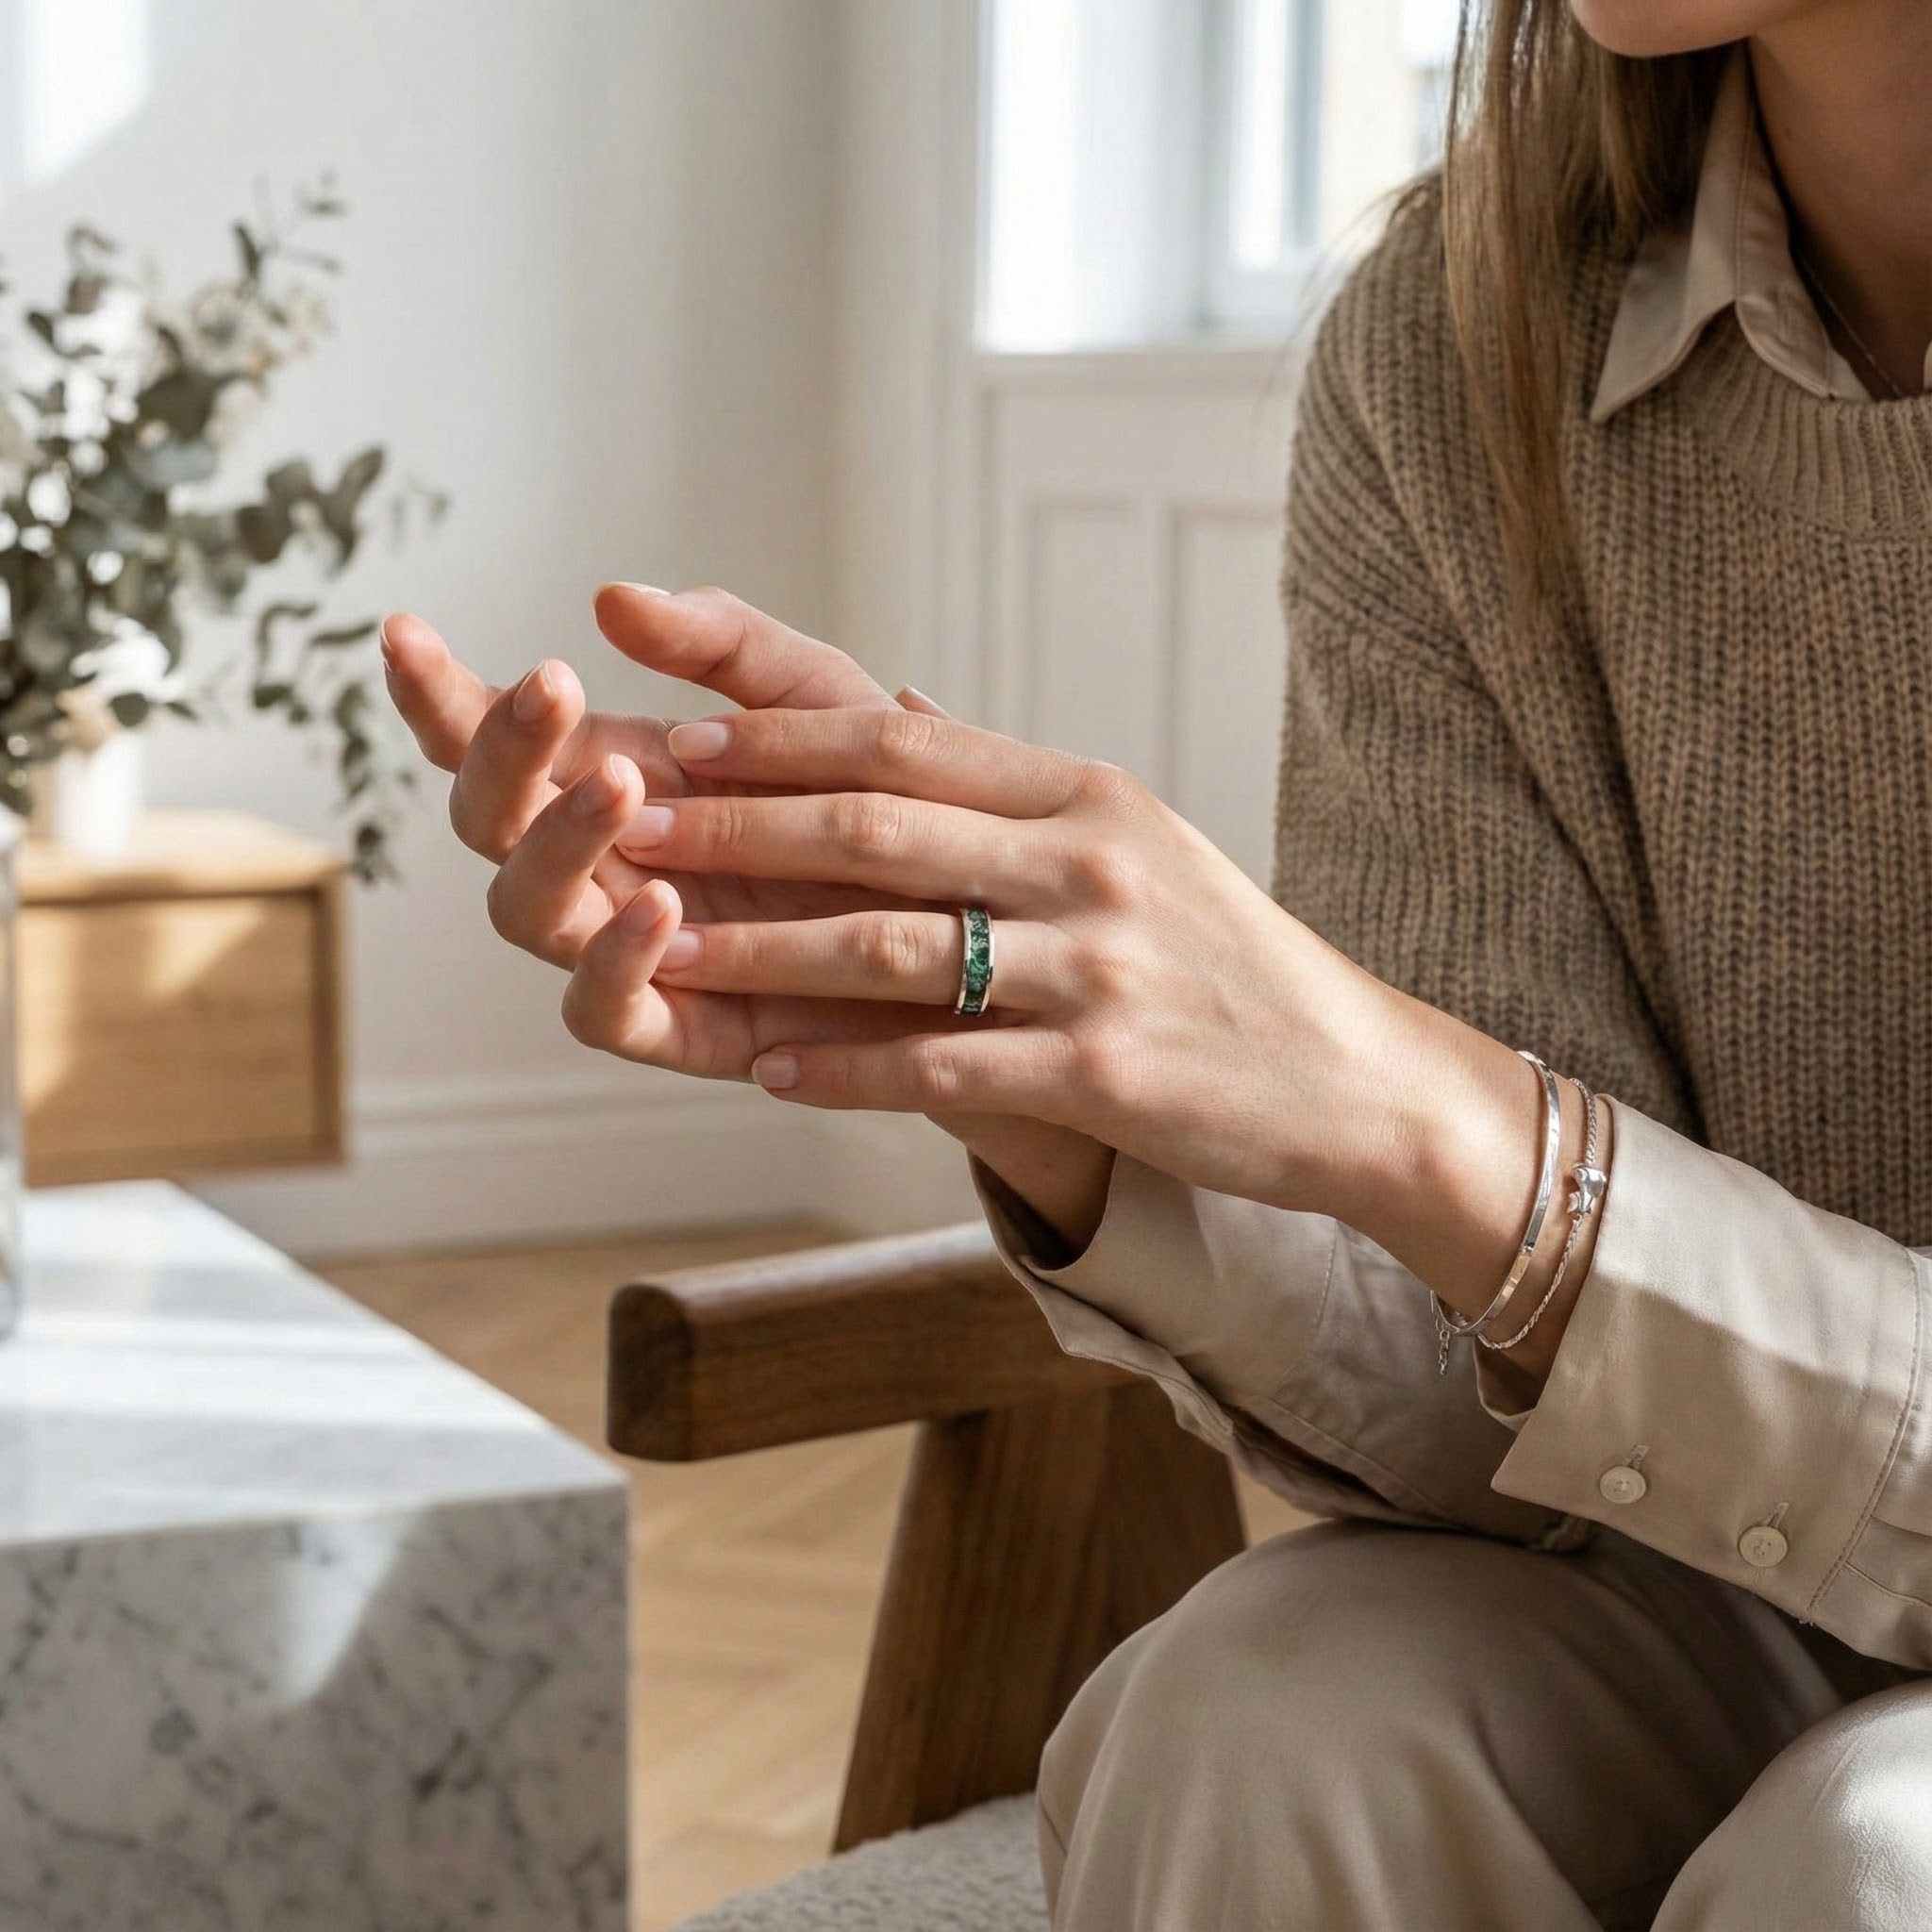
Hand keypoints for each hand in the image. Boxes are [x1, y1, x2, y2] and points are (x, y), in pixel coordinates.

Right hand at [383, 583, 949, 1077]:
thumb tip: (613, 596)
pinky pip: (604, 1010)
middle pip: (488, 819)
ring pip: (526, 909)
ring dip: (555, 841)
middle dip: (499, 753)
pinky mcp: (682, 1027)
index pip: (495, 738)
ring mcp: (630, 948)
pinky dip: (616, 959)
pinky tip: (661, 901)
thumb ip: (727, 647)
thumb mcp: (822, 701)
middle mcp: (603, 864)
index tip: (404, 632)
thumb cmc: (887, 806)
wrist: (976, 927)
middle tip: (551, 689)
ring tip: (619, 782)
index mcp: (617, 777)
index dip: (440, 693)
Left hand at [557, 698, 1454, 1215]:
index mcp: (1083, 791)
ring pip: (891, 945)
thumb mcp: (1129, 842)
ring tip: (665, 953)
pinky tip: (773, 1072)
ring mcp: (1098, 967)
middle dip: (735, 829)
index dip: (774, 741)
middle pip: (875, 827)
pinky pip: (942, 1066)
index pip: (901, 740)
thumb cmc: (1221, 958)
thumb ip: (1009, 796)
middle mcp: (1087, 861)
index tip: (675, 741)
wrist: (1352, 1076)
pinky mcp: (1106, 1074)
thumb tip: (890, 724)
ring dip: (762, 949)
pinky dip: (847, 1069)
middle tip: (626, 831)